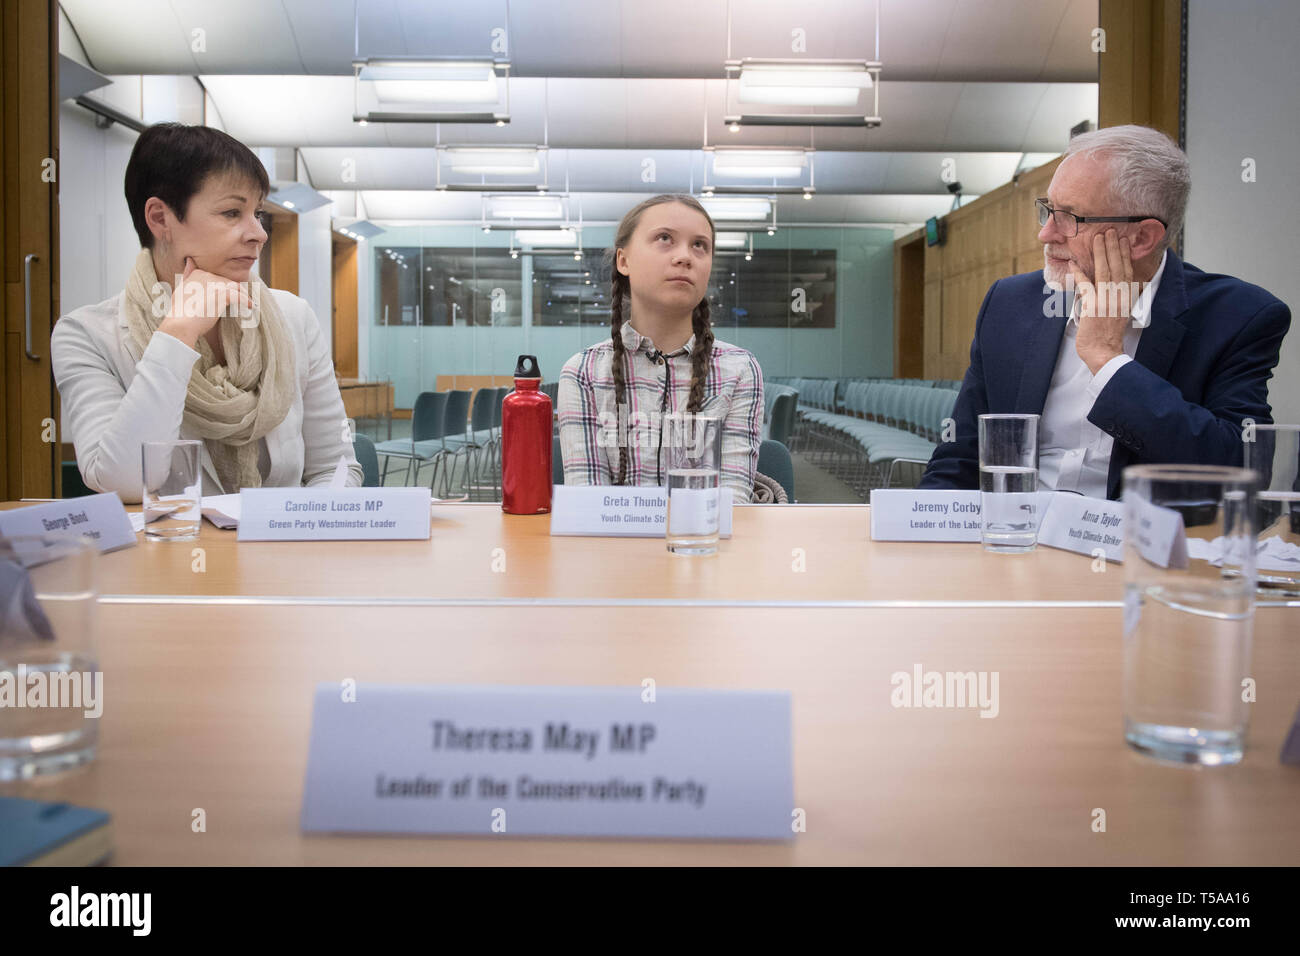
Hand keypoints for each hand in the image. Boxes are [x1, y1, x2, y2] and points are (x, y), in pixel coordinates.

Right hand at [156, 257, 254, 348]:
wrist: (180, 323)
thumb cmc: (182, 311)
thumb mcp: (182, 289)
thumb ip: (188, 275)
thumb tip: (190, 260)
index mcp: (197, 273)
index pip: (218, 278)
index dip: (226, 287)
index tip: (232, 295)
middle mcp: (207, 275)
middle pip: (228, 282)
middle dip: (237, 291)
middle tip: (244, 301)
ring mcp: (215, 284)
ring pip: (236, 287)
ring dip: (244, 295)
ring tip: (249, 304)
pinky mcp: (223, 294)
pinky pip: (239, 296)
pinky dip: (247, 301)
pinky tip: (251, 307)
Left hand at [1070, 229, 1136, 374]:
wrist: (1104, 352)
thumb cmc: (1108, 334)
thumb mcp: (1117, 313)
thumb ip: (1114, 297)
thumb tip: (1109, 283)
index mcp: (1126, 297)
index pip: (1127, 271)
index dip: (1124, 254)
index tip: (1122, 240)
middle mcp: (1119, 297)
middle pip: (1117, 266)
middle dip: (1113, 247)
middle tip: (1109, 230)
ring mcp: (1107, 301)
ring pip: (1104, 271)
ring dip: (1100, 253)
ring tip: (1098, 238)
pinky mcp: (1093, 307)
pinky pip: (1085, 285)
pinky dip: (1078, 273)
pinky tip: (1072, 263)